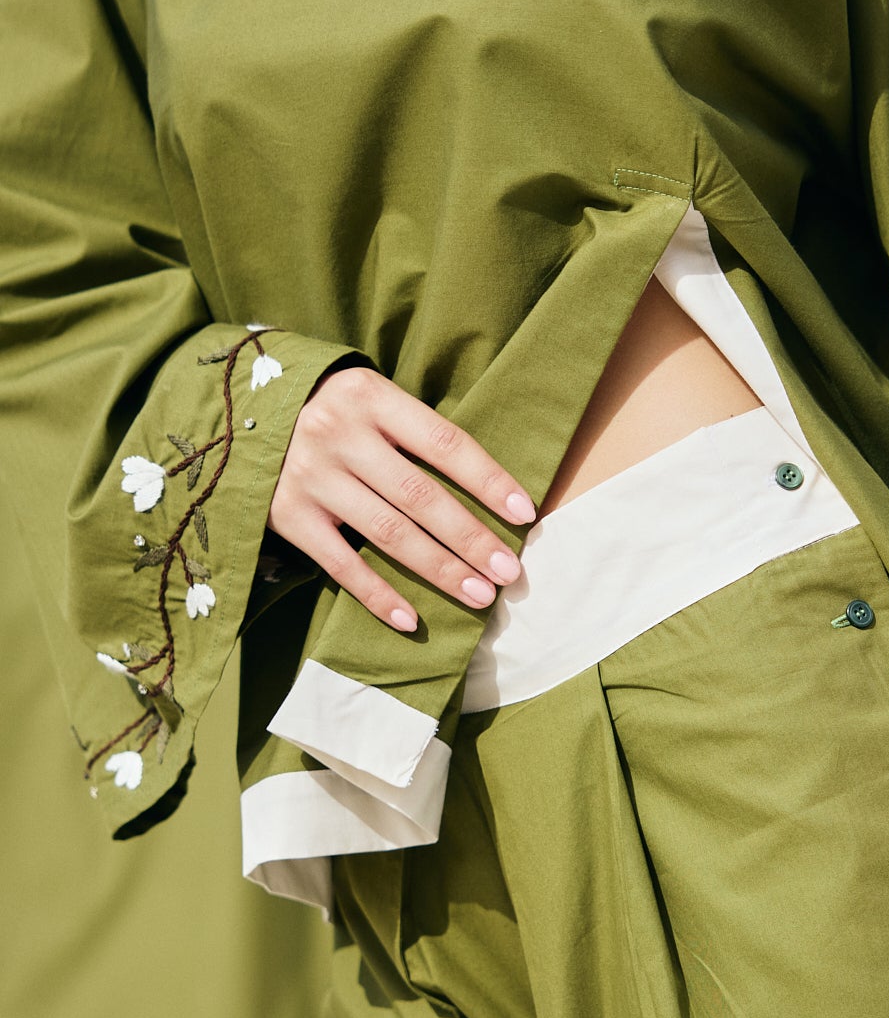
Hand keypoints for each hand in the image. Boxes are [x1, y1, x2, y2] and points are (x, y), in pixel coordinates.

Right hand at [268, 364, 534, 632]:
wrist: (234, 413)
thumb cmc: (327, 409)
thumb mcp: (366, 400)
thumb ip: (411, 432)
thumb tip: (486, 489)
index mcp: (369, 397)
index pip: (444, 443)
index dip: (488, 480)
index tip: (525, 515)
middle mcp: (338, 434)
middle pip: (420, 497)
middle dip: (471, 539)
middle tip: (509, 572)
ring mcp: (310, 477)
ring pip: (388, 534)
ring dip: (439, 569)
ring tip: (479, 595)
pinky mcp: (286, 516)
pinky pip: (340, 565)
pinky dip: (378, 595)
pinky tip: (411, 620)